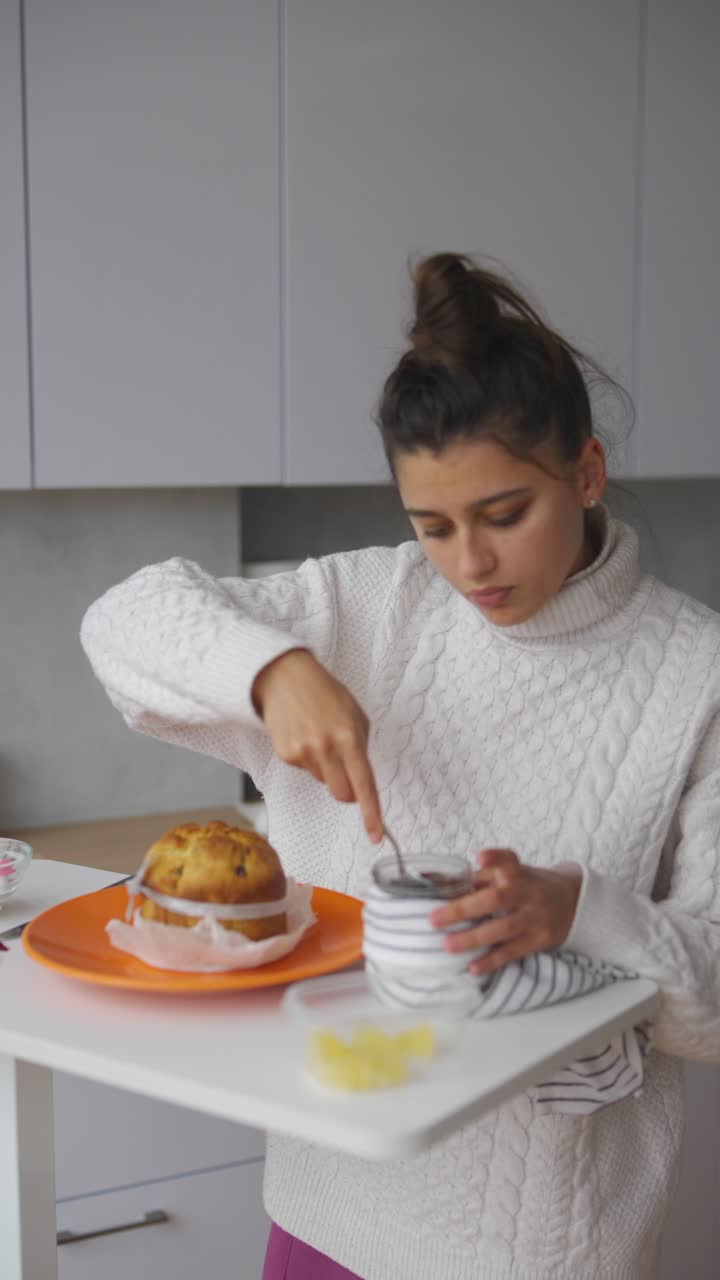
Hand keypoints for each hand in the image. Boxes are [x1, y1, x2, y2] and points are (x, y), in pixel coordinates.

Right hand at [252, 649, 382, 841]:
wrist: (285, 677)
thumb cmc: (325, 693)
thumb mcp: (355, 714)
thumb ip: (361, 747)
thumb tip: (359, 780)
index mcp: (349, 737)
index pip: (364, 784)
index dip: (372, 814)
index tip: (376, 836)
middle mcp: (325, 748)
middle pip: (342, 795)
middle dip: (348, 789)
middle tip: (345, 766)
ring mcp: (303, 753)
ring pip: (323, 781)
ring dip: (327, 768)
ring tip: (319, 736)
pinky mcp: (285, 755)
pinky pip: (305, 770)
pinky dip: (308, 759)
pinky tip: (304, 735)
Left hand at [429, 848, 581, 975]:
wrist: (572, 904)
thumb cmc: (529, 887)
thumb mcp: (513, 873)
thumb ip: (483, 876)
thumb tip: (440, 883)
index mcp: (520, 873)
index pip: (510, 860)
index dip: (496, 858)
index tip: (480, 858)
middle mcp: (529, 893)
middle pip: (498, 898)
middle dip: (464, 909)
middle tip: (434, 918)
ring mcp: (535, 918)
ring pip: (503, 929)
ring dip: (473, 938)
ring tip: (447, 945)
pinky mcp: (539, 941)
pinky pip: (513, 952)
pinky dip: (492, 961)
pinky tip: (473, 967)